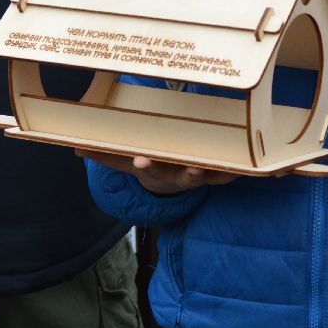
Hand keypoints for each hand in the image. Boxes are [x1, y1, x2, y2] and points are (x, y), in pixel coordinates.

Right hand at [77, 150, 235, 194]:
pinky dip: (241, 171)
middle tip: (194, 169)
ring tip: (229, 167)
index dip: (147, 165)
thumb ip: (105, 154)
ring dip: (220, 174)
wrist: (173, 178)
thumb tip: (73, 149)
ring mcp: (202, 174)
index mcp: (159, 169)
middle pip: (185, 175)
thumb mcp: (127, 160)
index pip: (151, 167)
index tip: (140, 159)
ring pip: (213, 176)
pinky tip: (253, 168)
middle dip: (189, 173)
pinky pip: (233, 173)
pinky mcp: (220, 173)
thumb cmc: (151, 163)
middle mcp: (181, 173)